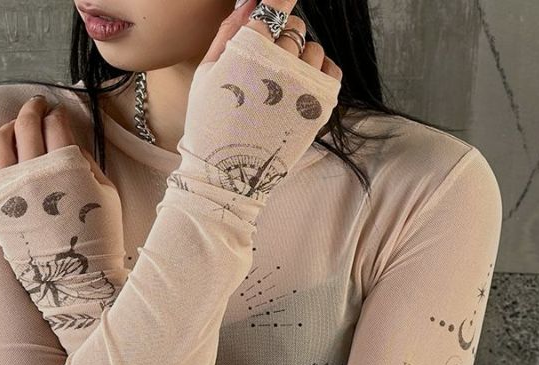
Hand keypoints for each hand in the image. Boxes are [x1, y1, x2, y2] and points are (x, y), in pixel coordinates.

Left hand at [0, 95, 128, 353]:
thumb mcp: (106, 196)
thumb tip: (69, 144)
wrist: (75, 280)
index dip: (57, 114)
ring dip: (8, 128)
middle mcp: (34, 172)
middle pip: (26, 125)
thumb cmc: (98, 240)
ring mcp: (10, 188)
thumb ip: (87, 164)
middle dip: (32, 110)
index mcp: (66, 168)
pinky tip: (0, 157)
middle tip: (37, 106)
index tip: (57, 112)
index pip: (57, 125)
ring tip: (16, 127)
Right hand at [169, 0, 342, 210]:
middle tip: (267, 61)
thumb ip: (228, 31)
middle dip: (283, 36)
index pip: (276, 6)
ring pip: (314, 48)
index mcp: (250, 50)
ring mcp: (303, 86)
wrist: (227, 174)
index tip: (277, 6)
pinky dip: (320, 72)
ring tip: (282, 80)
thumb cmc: (210, 123)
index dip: (277, 4)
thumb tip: (251, 3)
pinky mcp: (318, 107)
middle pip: (295, 27)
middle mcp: (281, 63)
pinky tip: (301, 85)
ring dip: (301, 56)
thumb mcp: (206, 73)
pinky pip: (331, 71)